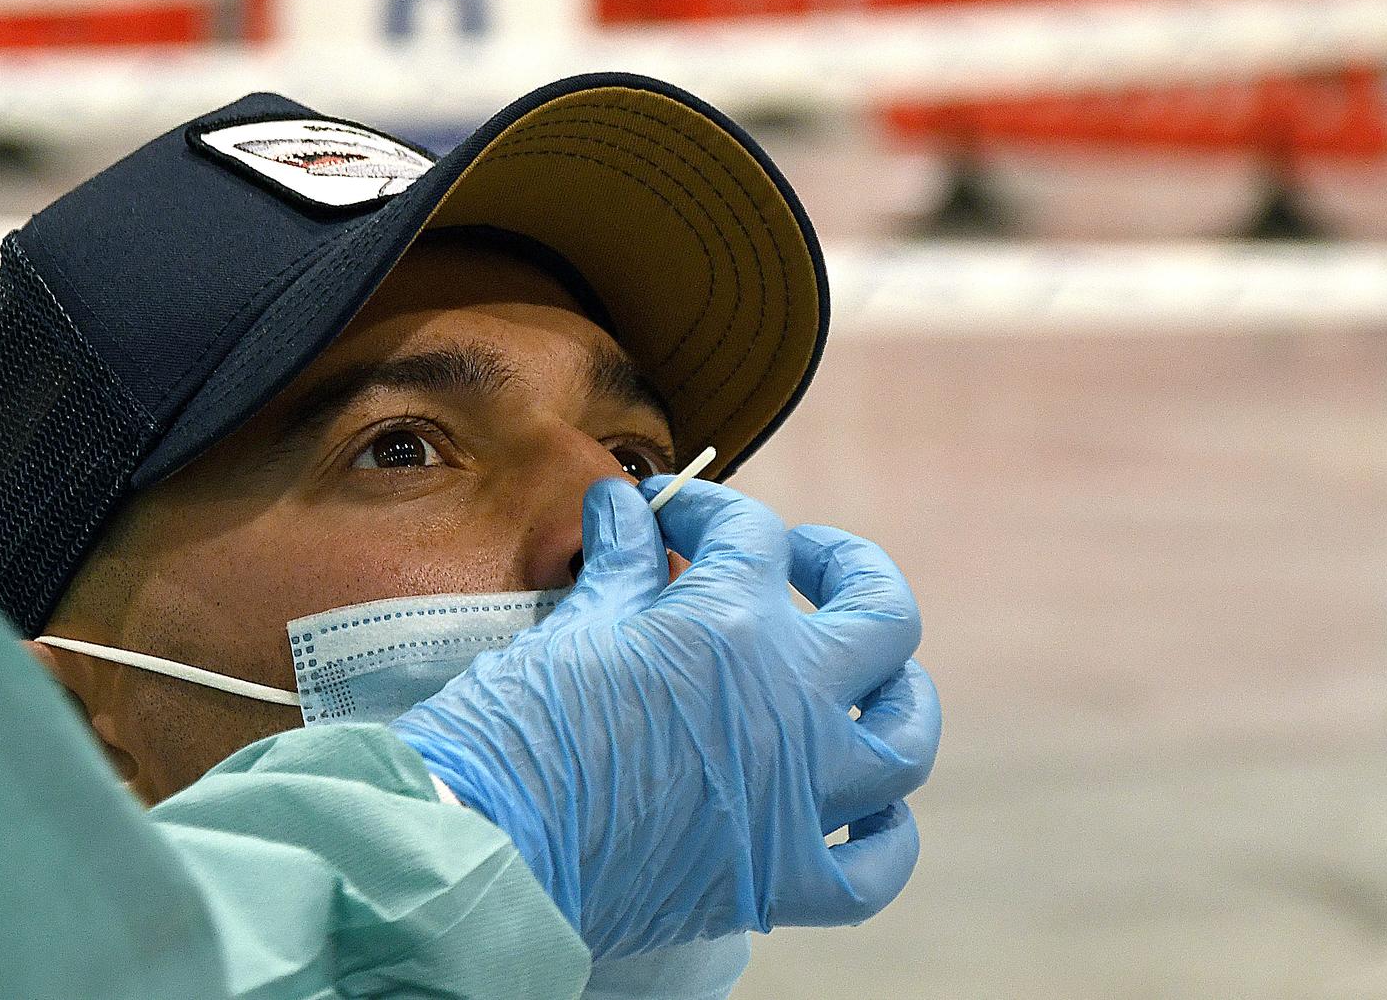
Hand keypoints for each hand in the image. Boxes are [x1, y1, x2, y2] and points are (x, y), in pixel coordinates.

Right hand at [391, 477, 939, 958]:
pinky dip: (885, 838)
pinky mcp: (781, 878)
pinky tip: (871, 811)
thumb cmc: (514, 733)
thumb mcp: (573, 629)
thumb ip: (624, 567)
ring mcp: (799, 794)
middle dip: (847, 569)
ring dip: (896, 696)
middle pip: (883, 616)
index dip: (708, 510)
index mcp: (733, 624)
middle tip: (801, 559)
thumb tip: (628, 508)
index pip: (751, 534)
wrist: (481, 852)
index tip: (668, 514)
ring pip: (905, 738)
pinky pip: (873, 867)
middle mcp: (791, 701)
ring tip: (868, 677)